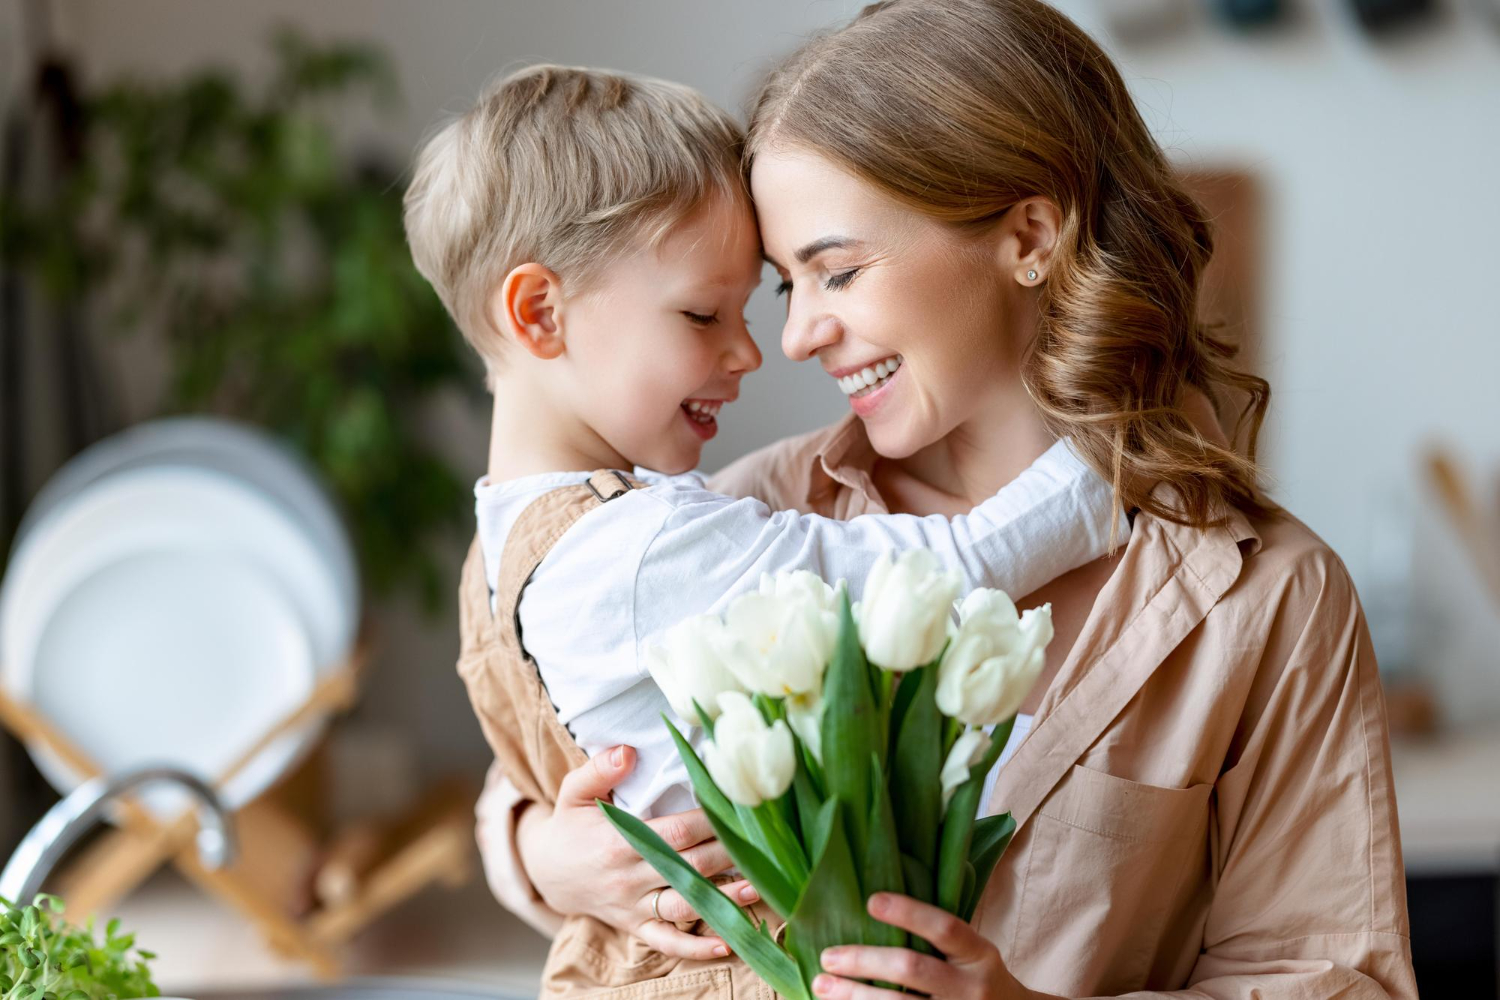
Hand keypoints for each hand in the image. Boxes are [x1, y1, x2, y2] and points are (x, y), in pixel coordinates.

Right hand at [518, 745, 760, 959]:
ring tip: (755, 889)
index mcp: (617, 841)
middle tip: (761, 844)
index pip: (674, 832)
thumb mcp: (573, 791)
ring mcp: (633, 905)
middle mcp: (628, 877)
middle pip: (687, 866)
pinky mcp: (635, 926)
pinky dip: (695, 948)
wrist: (547, 871)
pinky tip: (727, 945)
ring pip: (683, 906)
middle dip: (726, 855)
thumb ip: (599, 769)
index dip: (708, 822)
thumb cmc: (569, 825)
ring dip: (721, 900)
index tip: (736, 809)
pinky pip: (667, 941)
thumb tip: (628, 751)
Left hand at [811, 893, 1038, 999]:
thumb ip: (938, 934)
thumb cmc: (976, 976)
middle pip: (913, 969)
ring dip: (855, 995)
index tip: (871, 900)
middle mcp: (970, 988)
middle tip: (827, 955)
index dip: (909, 912)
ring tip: (821, 985)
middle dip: (865, 961)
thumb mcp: (973, 952)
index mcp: (979, 954)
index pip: (945, 927)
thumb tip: (873, 901)